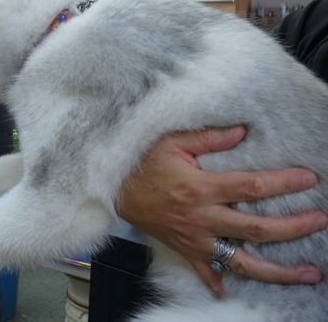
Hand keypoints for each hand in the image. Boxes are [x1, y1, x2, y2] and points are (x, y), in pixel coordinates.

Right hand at [116, 126, 327, 295]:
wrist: (113, 190)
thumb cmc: (141, 164)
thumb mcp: (171, 142)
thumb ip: (208, 137)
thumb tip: (241, 131)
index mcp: (200, 188)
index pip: (252, 186)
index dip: (284, 182)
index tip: (308, 178)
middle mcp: (202, 218)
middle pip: (257, 228)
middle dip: (295, 226)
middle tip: (321, 220)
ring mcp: (196, 239)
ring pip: (243, 262)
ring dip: (278, 270)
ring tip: (307, 272)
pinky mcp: (185, 249)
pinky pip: (208, 273)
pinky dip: (222, 283)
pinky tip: (236, 290)